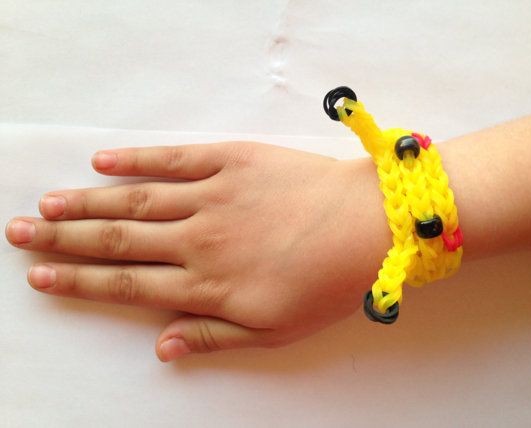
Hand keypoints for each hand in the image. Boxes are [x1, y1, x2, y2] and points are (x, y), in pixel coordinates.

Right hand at [5, 142, 387, 360]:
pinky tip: (105, 162)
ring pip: (136, 200)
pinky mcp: (233, 160)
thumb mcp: (277, 331)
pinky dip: (137, 160)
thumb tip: (162, 346)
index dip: (79, 279)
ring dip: (88, 201)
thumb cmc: (331, 283)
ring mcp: (215, 195)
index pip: (127, 283)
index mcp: (209, 284)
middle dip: (64, 237)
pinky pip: (175, 159)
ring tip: (49, 202)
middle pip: (117, 239)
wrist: (372, 226)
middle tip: (21, 231)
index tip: (42, 274)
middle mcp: (201, 239)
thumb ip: (215, 337)